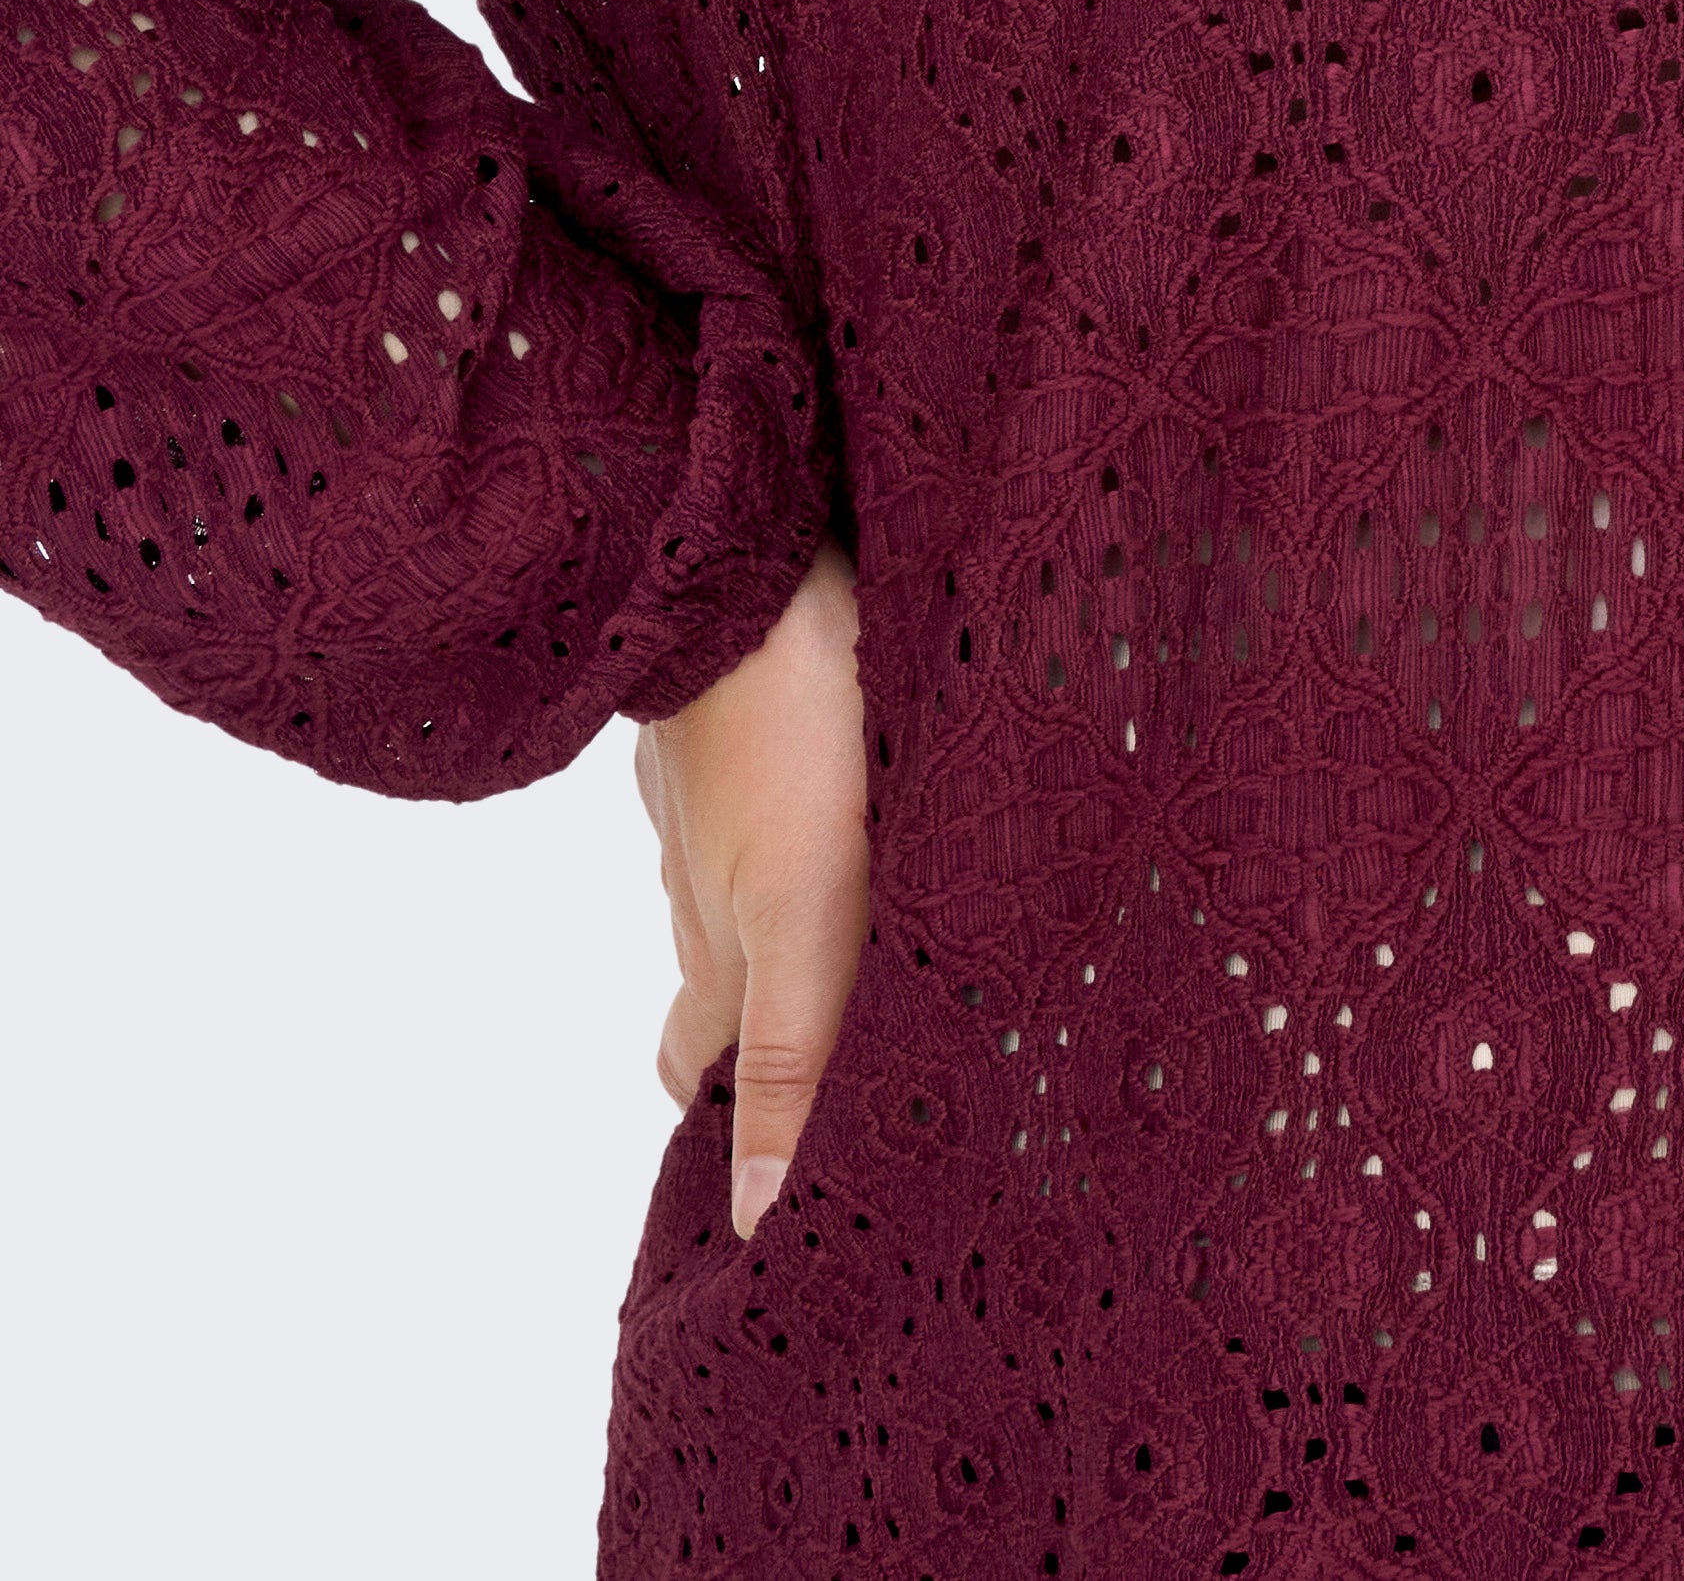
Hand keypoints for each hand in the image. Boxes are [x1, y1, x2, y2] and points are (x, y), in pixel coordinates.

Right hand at [631, 537, 869, 1238]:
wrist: (740, 555)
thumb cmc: (788, 733)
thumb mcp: (806, 910)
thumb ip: (793, 1052)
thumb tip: (754, 1216)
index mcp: (720, 942)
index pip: (701, 1071)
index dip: (732, 1121)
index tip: (781, 1165)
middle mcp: (700, 875)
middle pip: (725, 981)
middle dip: (774, 1023)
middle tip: (859, 1047)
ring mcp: (708, 787)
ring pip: (742, 875)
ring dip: (799, 905)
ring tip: (893, 919)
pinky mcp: (735, 705)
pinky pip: (756, 781)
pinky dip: (798, 806)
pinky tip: (862, 785)